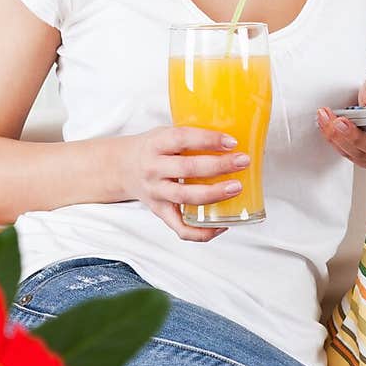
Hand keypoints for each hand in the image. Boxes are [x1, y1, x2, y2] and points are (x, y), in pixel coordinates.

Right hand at [119, 126, 249, 241]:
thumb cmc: (152, 149)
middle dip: (219, 166)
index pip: (182, 139)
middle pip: (187, 169)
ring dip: (214, 194)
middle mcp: (153, 168)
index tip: (231, 142)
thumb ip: (190, 136)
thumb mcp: (165, 133)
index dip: (208, 140)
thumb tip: (234, 138)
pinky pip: (180, 228)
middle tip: (242, 162)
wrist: (122, 168)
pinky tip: (221, 224)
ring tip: (236, 188)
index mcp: (156, 144)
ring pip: (185, 197)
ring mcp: (156, 192)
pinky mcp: (160, 212)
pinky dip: (202, 231)